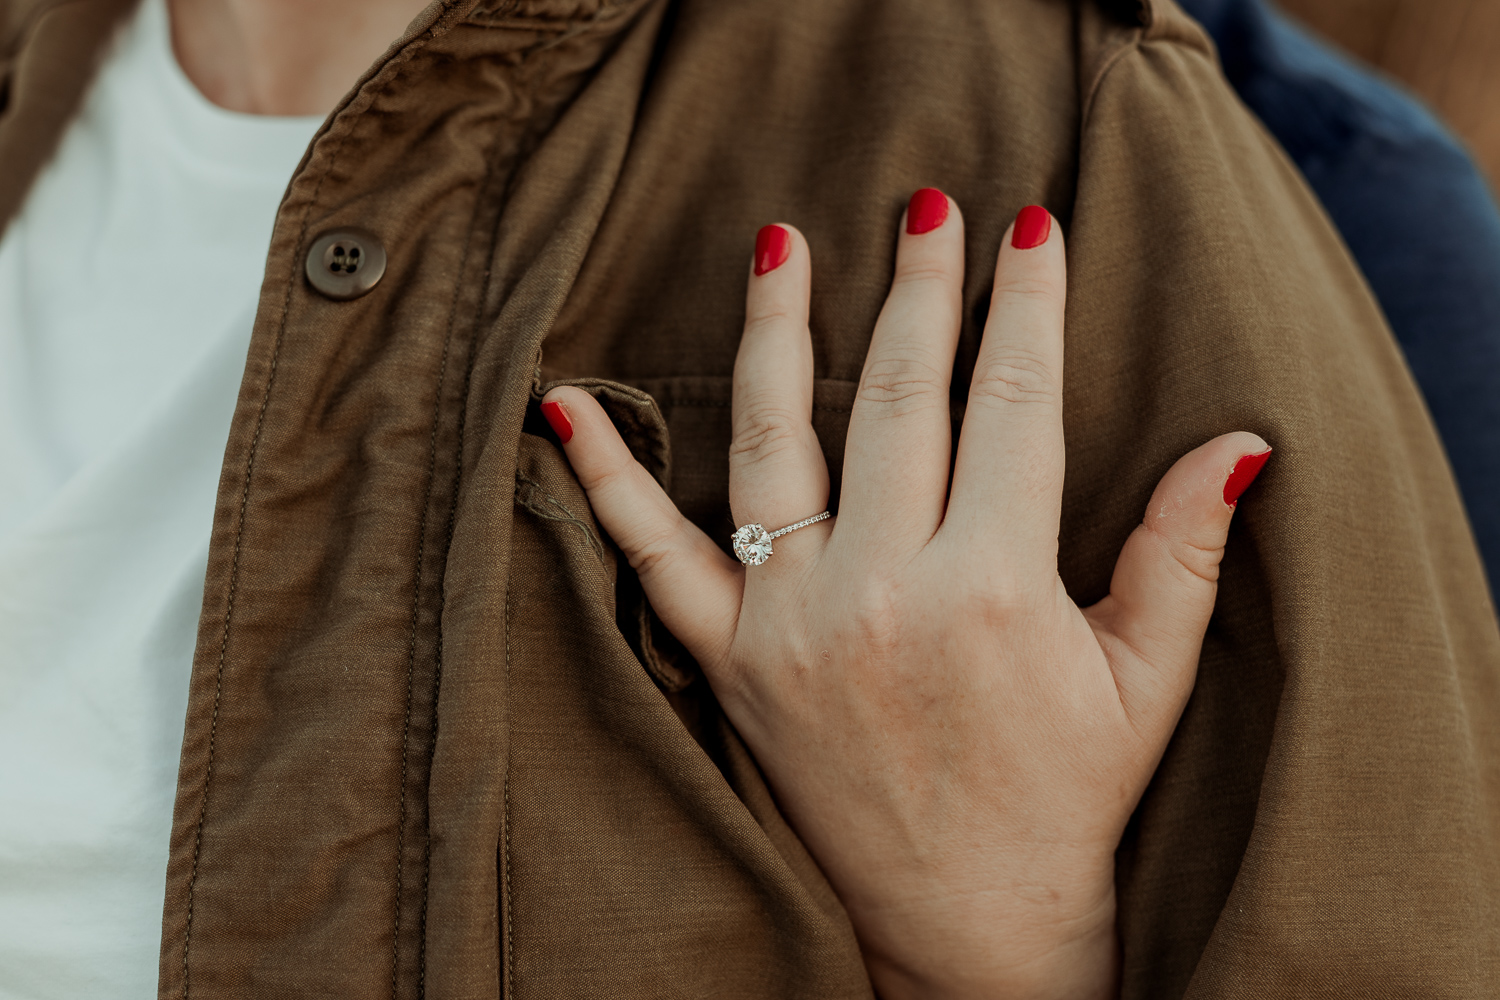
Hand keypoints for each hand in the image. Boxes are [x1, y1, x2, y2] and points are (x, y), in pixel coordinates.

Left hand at [539, 191, 1269, 999]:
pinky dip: (607, 478)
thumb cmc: (1065, 801)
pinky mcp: (731, 660)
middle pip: (902, 396)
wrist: (963, 925)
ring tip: (782, 243)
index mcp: (995, 585)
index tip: (1032, 226)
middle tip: (927, 205)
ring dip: (781, 332)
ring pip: (776, 441)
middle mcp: (883, 590)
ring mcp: (793, 623)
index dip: (1028, 304)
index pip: (1015, 402)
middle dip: (921, 286)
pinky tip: (568, 405)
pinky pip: (652, 555)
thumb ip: (1183, 552)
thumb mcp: (1145, 680)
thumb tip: (1240, 442)